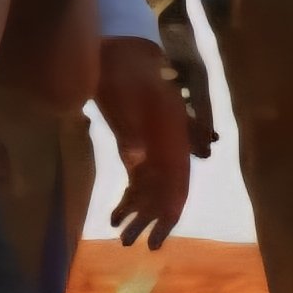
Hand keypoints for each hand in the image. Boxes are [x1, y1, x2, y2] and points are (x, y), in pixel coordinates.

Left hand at [90, 37, 188, 248]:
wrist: (115, 49)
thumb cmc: (123, 69)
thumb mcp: (127, 94)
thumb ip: (134, 128)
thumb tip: (138, 162)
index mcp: (172, 136)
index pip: (177, 182)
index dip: (169, 212)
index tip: (155, 239)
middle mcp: (167, 146)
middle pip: (164, 191)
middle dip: (149, 219)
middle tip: (129, 243)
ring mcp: (153, 146)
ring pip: (151, 189)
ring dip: (138, 212)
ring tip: (120, 234)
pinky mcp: (137, 145)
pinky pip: (138, 179)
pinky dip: (129, 198)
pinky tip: (115, 214)